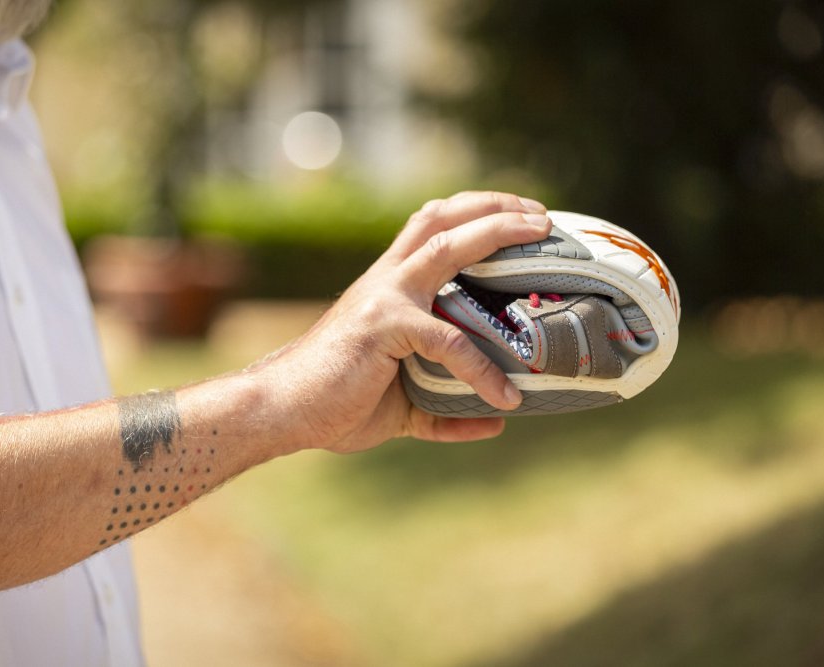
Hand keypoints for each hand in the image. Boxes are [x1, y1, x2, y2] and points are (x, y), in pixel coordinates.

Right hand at [254, 191, 552, 453]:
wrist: (282, 411)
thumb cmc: (338, 401)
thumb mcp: (404, 402)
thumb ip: (448, 405)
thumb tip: (498, 421)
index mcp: (390, 286)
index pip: (433, 228)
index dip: (477, 213)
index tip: (523, 217)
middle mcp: (387, 280)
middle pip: (442, 217)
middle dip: (494, 206)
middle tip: (541, 217)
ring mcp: (384, 298)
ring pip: (446, 247)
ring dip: (496, 232)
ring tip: (539, 234)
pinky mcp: (383, 328)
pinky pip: (447, 341)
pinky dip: (482, 369)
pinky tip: (506, 398)